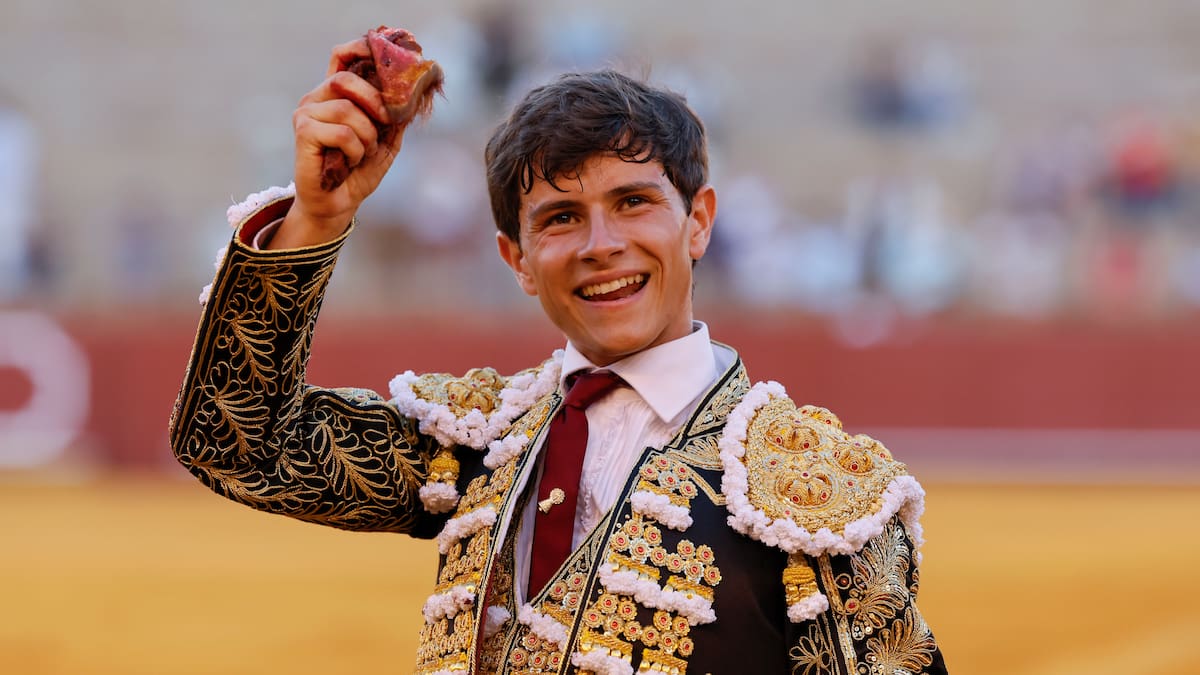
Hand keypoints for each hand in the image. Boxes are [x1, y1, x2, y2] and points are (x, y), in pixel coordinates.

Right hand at [271, 38, 401, 247]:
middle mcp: (317, 98)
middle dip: (374, 102)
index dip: (358, 48)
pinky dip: (354, 150)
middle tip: (383, 125)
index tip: (380, 49)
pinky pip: (341, 132)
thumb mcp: (386, 141)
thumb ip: (396, 117)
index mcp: (335, 95)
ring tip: (361, 154)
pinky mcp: (303, 132)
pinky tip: (348, 162)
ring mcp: (306, 114)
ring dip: (366, 137)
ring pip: (347, 110)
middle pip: (346, 79)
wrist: (339, 205)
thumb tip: (415, 93)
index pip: (341, 57)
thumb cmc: (358, 172)